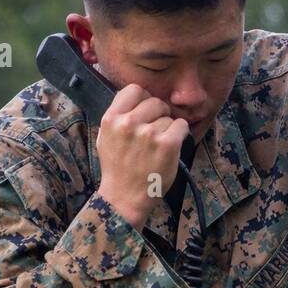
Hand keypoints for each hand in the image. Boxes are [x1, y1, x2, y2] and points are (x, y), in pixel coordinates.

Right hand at [95, 83, 189, 229]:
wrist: (124, 197)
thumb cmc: (117, 168)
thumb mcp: (106, 137)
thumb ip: (118, 115)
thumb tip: (137, 97)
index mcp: (111, 119)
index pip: (134, 89)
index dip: (143, 99)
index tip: (145, 111)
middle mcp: (128, 123)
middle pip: (155, 101)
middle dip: (158, 114)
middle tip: (154, 132)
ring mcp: (149, 134)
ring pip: (168, 116)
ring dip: (167, 129)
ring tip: (157, 146)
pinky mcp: (167, 145)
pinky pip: (181, 126)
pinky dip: (180, 134)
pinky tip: (170, 146)